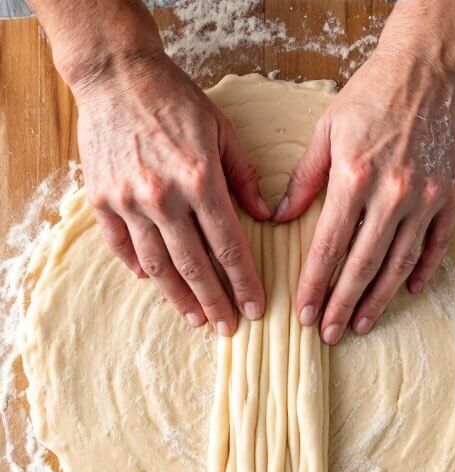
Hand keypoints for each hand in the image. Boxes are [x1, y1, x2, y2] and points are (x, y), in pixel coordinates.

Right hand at [75, 52, 269, 333]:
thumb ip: (243, 176)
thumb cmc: (175, 99)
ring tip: (196, 318)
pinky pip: (120, 245)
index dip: (244, 282)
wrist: (116, 75)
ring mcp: (129, 200)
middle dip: (215, 302)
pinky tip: (153, 281)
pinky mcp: (102, 199)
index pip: (228, 245)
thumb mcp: (221, 130)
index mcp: (200, 179)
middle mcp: (164, 196)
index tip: (255, 308)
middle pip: (194, 265)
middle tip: (228, 328)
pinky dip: (137, 266)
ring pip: (157, 264)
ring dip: (178, 296)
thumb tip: (266, 217)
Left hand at [274, 39, 454, 342]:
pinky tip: (407, 291)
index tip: (304, 314)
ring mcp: (425, 198)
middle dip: (342, 305)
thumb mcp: (327, 129)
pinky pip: (435, 246)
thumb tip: (278, 219)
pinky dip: (421, 271)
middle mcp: (391, 194)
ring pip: (398, 264)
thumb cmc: (373, 94)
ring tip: (361, 325)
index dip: (314, 286)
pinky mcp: (450, 197)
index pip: (328, 247)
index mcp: (354, 178)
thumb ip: (303, 179)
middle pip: (362, 266)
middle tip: (329, 334)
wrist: (431, 68)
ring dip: (378, 300)